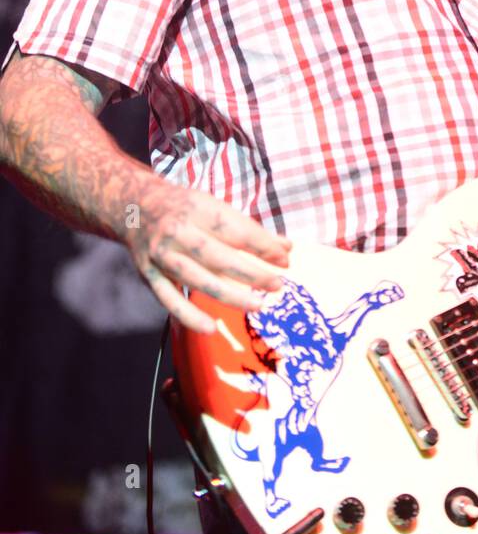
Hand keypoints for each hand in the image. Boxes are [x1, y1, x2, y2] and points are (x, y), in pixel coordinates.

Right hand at [122, 178, 290, 334]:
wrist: (134, 206)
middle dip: (251, 273)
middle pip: (219, 257)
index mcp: (198, 208)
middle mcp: (177, 231)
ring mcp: (161, 254)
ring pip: (197, 279)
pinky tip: (211, 327)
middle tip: (277, 285)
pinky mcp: (148, 274)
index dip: (263, 246)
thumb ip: (249, 229)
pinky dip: (189, 315)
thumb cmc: (184, 208)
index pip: (236, 230)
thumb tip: (287, 248)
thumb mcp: (214, 207)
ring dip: (230, 296)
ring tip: (258, 305)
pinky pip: (168, 299)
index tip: (285, 259)